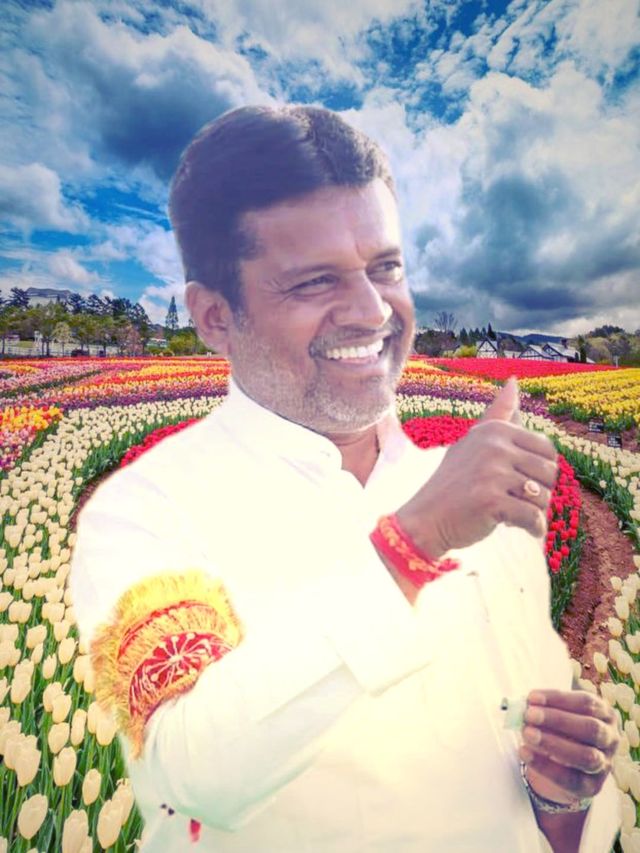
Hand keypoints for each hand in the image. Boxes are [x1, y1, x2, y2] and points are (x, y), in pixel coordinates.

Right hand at [396, 377, 557, 556]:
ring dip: (535, 512)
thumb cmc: (454, 482)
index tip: (518, 482)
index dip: (540, 472)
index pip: (547, 450)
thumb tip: (514, 381)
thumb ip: (497, 415)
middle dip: (539, 493)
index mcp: (494, 430)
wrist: (426, 519)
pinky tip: (522, 529)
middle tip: (516, 501)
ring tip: (514, 514)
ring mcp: (492, 473)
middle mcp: (494, 447)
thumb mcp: (473, 442)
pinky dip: (533, 529)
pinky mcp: (491, 501)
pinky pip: (533, 517)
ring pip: (543, 497)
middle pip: (549, 473)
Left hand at [519, 689, 618, 806]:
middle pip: (590, 728)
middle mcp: (610, 738)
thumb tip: (524, 706)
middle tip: (529, 715)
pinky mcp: (592, 787)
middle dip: (558, 720)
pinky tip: (525, 754)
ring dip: (553, 743)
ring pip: (586, 756)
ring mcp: (604, 764)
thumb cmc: (559, 732)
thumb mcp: (554, 717)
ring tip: (527, 734)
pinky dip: (545, 767)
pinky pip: (571, 779)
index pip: (586, 702)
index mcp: (605, 714)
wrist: (562, 768)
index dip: (558, 699)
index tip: (532, 697)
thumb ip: (543, 710)